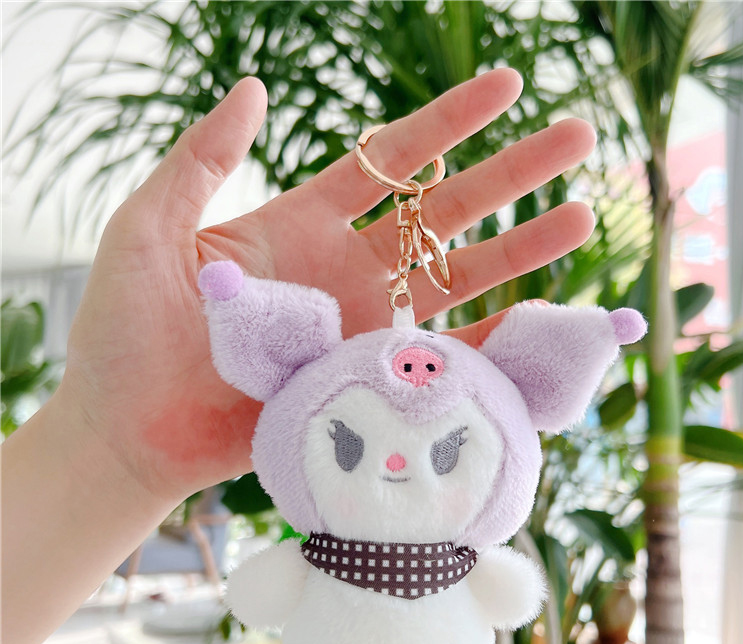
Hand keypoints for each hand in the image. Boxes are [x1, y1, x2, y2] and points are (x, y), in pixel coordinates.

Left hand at [61, 69, 594, 503]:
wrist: (128, 426)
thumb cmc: (125, 328)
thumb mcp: (151, 227)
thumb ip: (202, 159)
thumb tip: (253, 87)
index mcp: (302, 223)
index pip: (391, 161)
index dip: (451, 122)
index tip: (508, 84)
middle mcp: (347, 271)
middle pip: (446, 212)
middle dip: (514, 172)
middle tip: (579, 136)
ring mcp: (364, 328)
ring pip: (460, 281)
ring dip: (523, 250)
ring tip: (584, 216)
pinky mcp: (367, 381)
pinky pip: (440, 360)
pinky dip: (492, 342)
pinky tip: (544, 318)